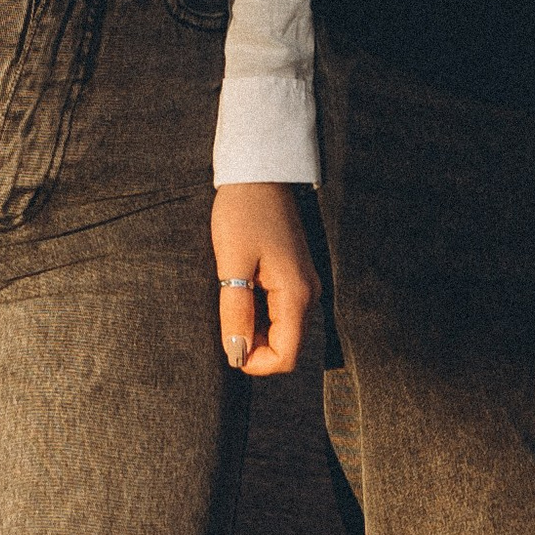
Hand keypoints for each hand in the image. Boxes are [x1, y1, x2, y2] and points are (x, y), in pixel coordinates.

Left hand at [212, 183, 319, 377]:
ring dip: (256, 329)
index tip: (228, 348)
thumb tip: (237, 355)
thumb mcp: (232, 262)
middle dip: (255, 347)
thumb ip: (236, 312)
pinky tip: (241, 291)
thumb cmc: (243, 212)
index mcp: (296, 294)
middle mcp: (308, 293)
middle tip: (226, 320)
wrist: (259, 171)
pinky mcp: (295, 274)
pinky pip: (282, 310)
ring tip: (232, 301)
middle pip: (287, 345)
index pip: (286, 356)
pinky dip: (260, 313)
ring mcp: (304, 283)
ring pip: (284, 329)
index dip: (256, 363)